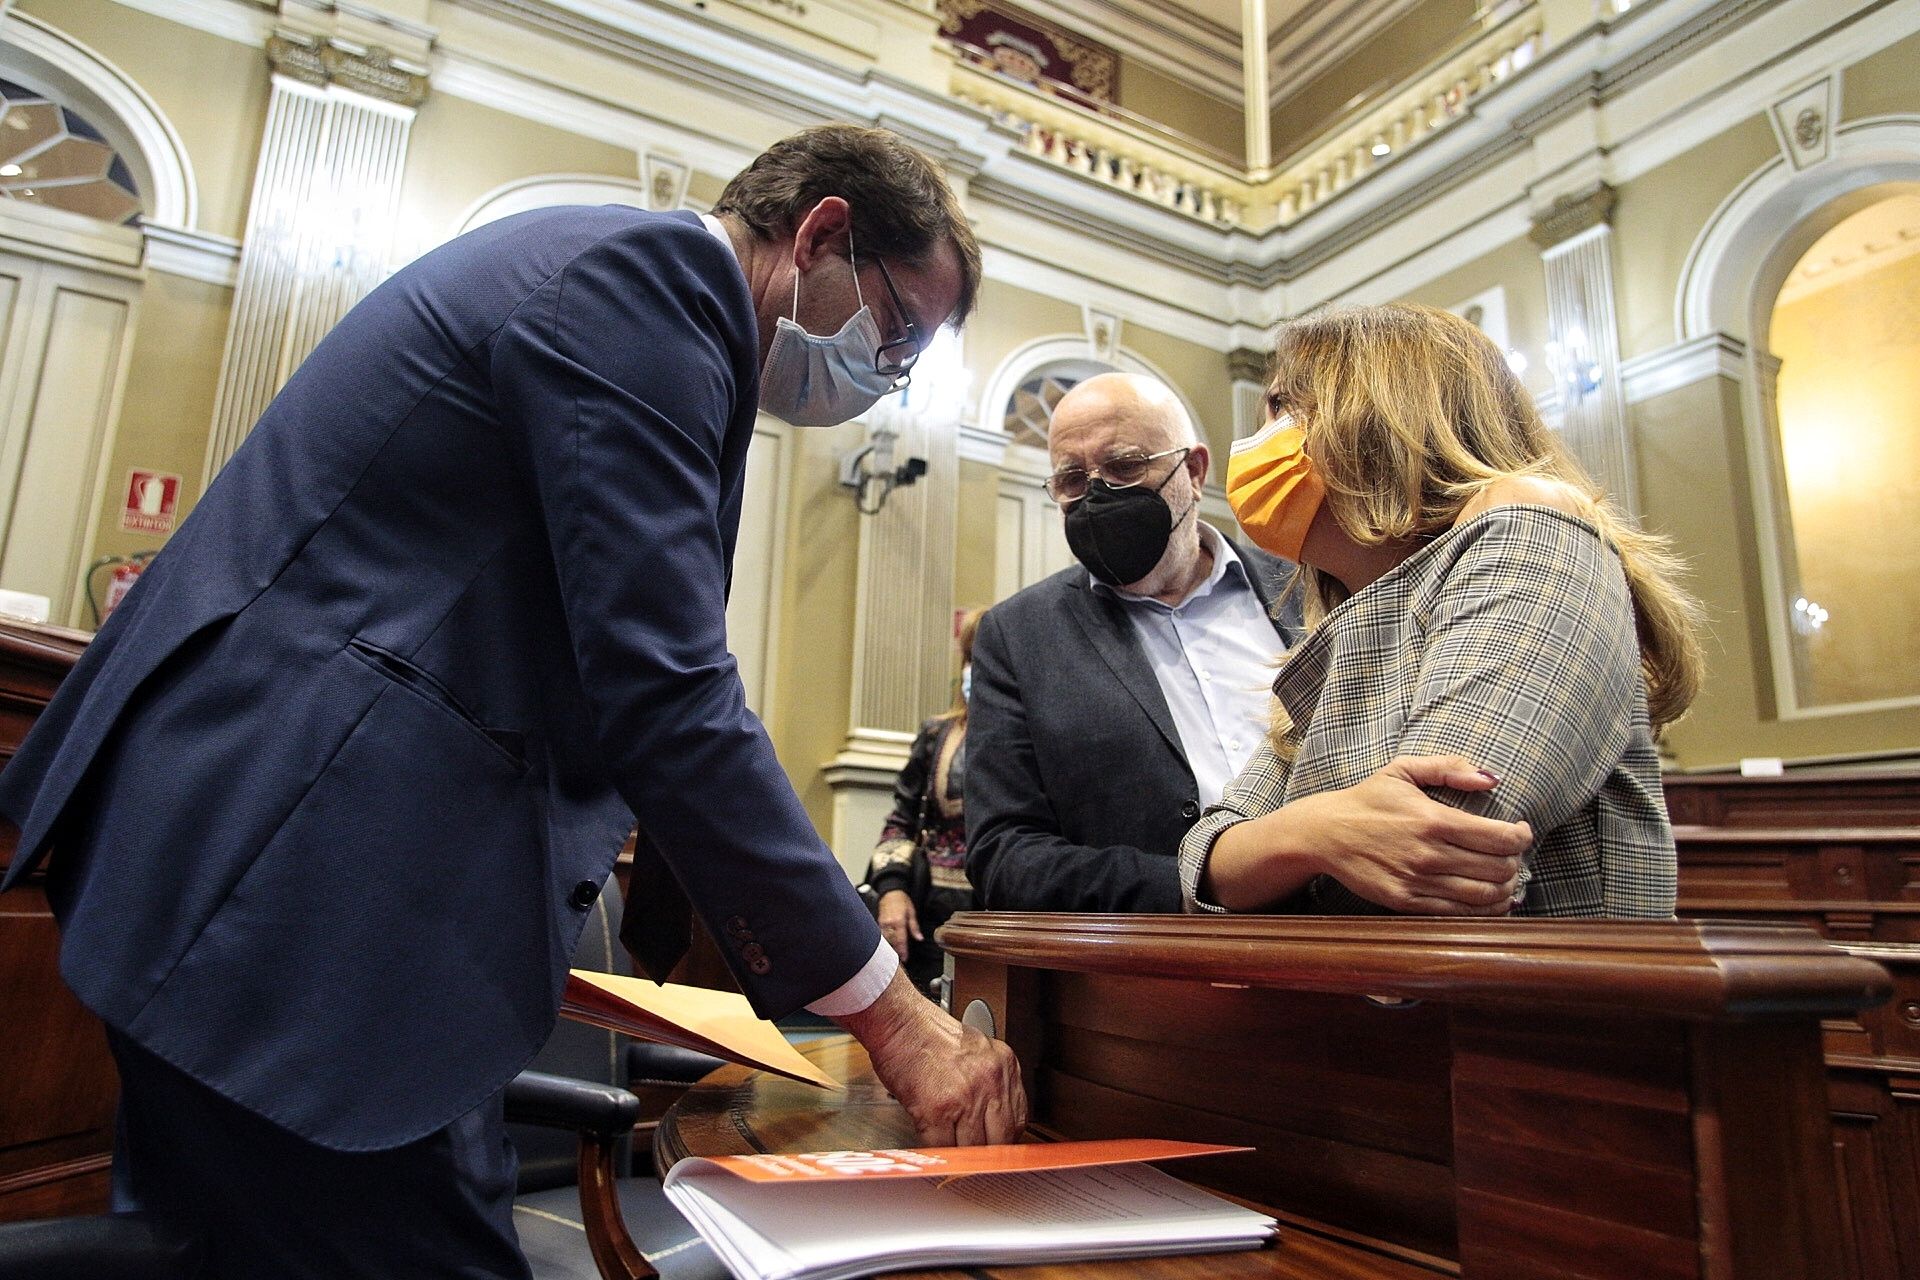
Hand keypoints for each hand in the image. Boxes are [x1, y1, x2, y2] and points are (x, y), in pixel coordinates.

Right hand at [833, 966, 1026, 1145]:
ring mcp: (965, 1097)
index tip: (996, 1149)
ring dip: (961, 1156)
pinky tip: (934, 1148)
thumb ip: (988, 1083)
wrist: (897, 1020)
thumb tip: (990, 1120)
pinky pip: (944, 1147)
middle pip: (1001, 1139)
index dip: (1005, 1140)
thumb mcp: (975, 1052)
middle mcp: (990, 1081)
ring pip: (974, 1149)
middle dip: (987, 1154)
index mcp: (1003, 1065)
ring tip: (952, 1154)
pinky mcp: (937, 1110)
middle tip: (975, 1159)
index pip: (1018, 1119)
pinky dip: (938, 1153)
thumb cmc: (925, 1034)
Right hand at [876, 890, 922, 959]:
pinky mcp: (878, 922)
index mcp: (899, 921)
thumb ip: (914, 927)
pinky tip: (888, 945)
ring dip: (890, 947)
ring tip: (894, 954)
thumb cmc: (902, 900)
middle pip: (892, 942)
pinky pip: (881, 935)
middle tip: (899, 960)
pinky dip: (885, 941)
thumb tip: (919, 938)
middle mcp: (889, 923)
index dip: (902, 951)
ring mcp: (882, 923)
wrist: (890, 891)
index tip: (904, 958)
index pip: (900, 940)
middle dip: (895, 951)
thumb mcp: (912, 912)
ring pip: (885, 940)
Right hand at [1209, 754, 1532, 914]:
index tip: (1521, 831)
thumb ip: (1449, 768)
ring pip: (1485, 897)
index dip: (1522, 836)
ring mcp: (1419, 883)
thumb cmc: (1368, 800)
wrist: (1325, 834)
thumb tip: (1491, 779)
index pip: (1501, 837)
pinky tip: (1485, 898)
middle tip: (1511, 854)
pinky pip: (1459, 914)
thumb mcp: (1404, 770)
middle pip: (1499, 869)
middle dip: (1515, 862)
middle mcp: (1430, 855)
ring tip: (1503, 878)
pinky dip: (1483, 910)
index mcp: (1433, 820)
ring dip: (1505, 889)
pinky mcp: (1407, 903)